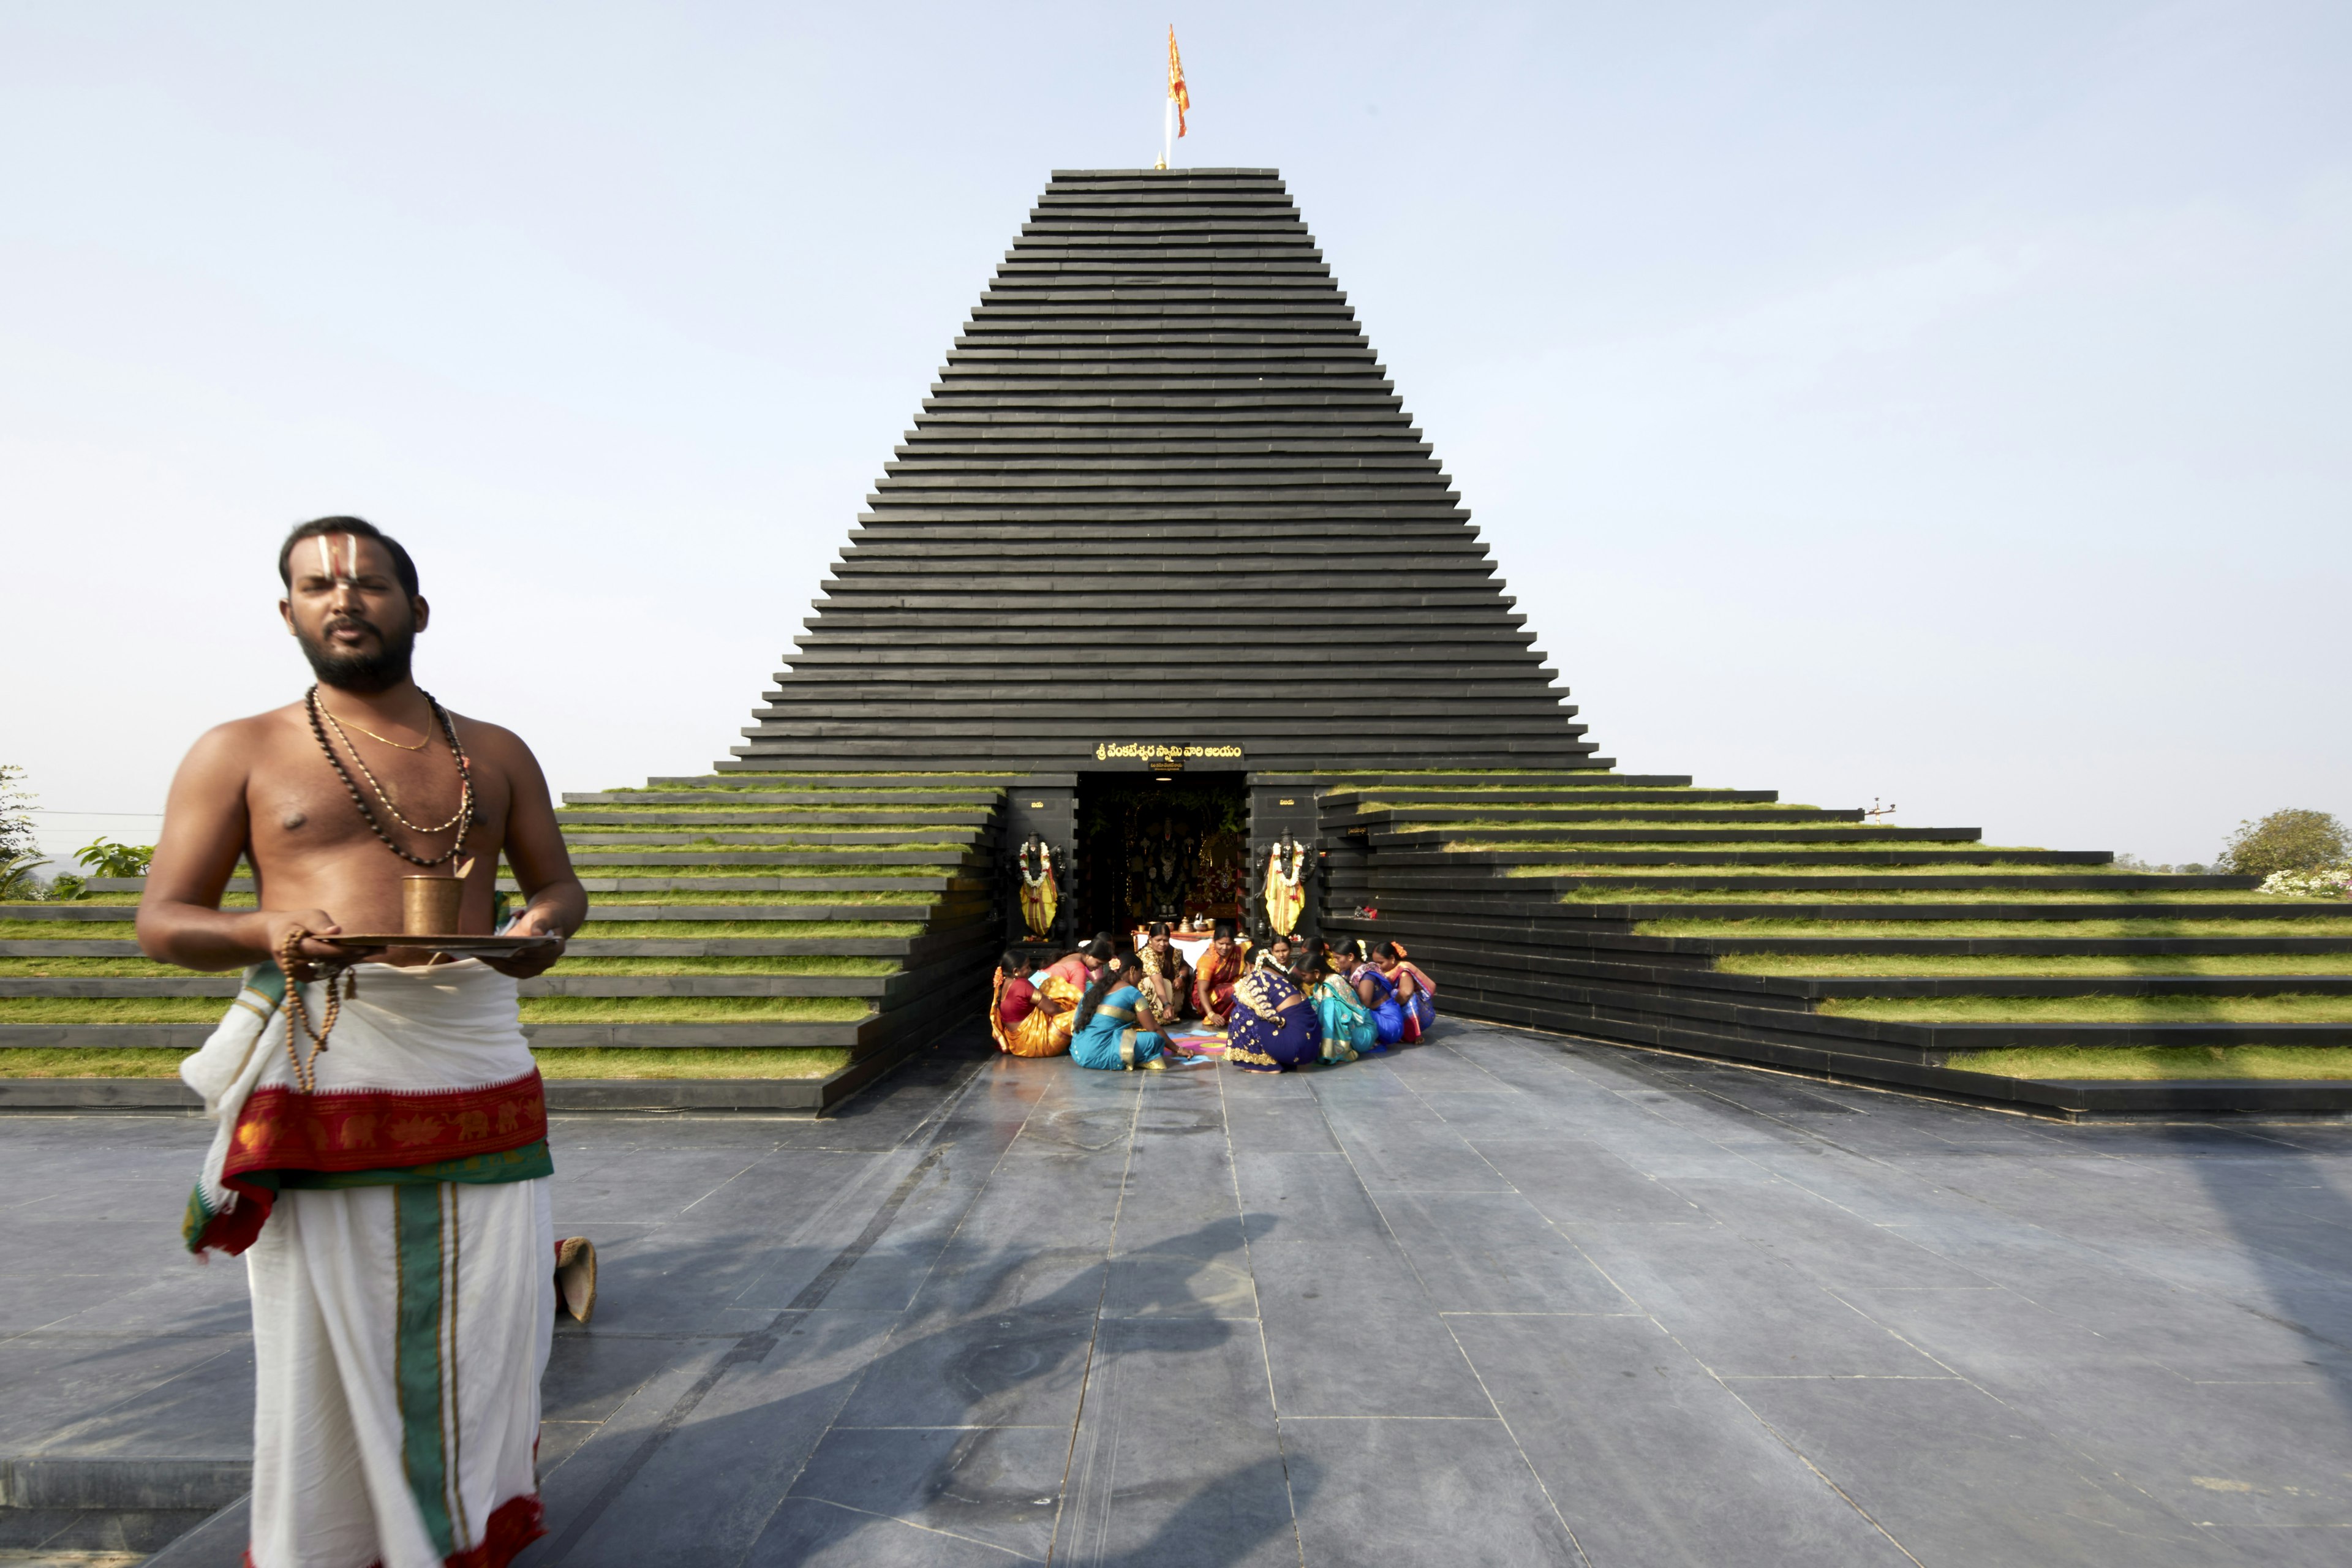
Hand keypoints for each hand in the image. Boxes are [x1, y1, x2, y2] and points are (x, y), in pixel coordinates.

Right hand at [263, 909, 379, 977]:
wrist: (274, 936)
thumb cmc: (294, 922)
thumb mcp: (305, 915)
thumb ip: (319, 922)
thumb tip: (336, 931)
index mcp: (291, 946)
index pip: (321, 950)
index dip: (343, 950)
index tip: (364, 947)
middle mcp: (293, 964)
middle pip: (330, 961)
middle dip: (355, 955)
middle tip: (381, 948)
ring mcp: (298, 974)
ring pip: (332, 968)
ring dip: (353, 959)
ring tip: (377, 950)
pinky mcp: (304, 978)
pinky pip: (328, 972)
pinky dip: (344, 963)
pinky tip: (359, 954)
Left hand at [483, 906, 568, 978]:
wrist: (543, 923)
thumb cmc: (543, 917)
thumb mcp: (544, 916)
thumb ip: (541, 924)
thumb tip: (538, 935)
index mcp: (557, 948)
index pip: (544, 953)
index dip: (531, 953)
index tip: (516, 950)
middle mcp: (548, 962)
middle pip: (526, 963)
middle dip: (507, 958)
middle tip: (490, 952)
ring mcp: (536, 969)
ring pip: (515, 969)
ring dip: (497, 963)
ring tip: (481, 954)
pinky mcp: (524, 971)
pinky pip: (509, 970)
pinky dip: (496, 964)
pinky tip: (484, 957)